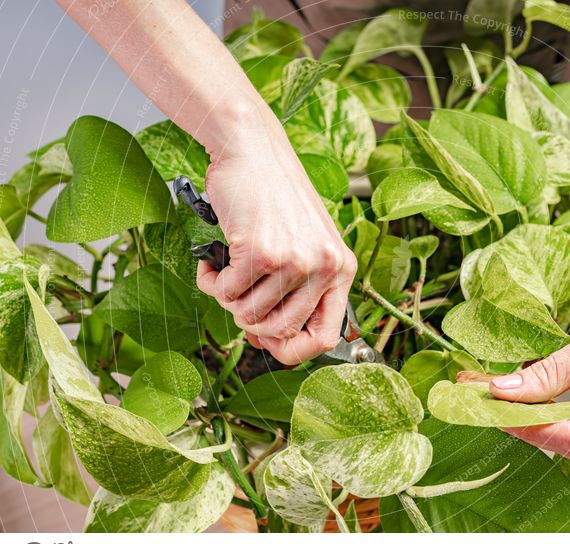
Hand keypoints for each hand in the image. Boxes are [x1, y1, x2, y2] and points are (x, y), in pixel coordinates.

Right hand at [196, 128, 356, 364]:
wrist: (252, 149)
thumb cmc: (274, 197)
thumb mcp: (306, 243)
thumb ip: (298, 289)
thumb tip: (268, 341)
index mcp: (341, 269)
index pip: (325, 338)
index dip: (291, 349)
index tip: (268, 339)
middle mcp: (325, 267)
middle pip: (280, 331)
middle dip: (250, 321)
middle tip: (238, 294)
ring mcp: (295, 260)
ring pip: (248, 315)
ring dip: (227, 297)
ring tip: (226, 271)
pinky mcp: (262, 251)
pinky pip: (226, 292)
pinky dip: (211, 282)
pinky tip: (213, 262)